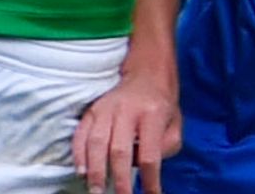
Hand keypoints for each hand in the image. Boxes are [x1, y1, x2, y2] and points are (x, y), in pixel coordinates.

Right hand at [73, 69, 180, 193]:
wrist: (145, 73)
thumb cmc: (161, 105)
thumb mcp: (175, 124)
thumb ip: (166, 147)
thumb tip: (145, 167)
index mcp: (152, 113)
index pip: (150, 154)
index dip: (150, 179)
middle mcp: (127, 110)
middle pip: (120, 150)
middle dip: (118, 179)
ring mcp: (106, 109)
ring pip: (97, 142)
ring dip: (95, 170)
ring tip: (95, 190)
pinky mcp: (92, 110)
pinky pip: (81, 133)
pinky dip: (79, 154)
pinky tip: (81, 170)